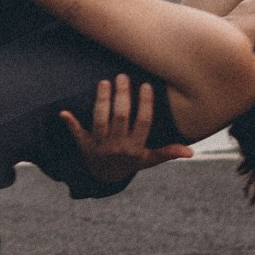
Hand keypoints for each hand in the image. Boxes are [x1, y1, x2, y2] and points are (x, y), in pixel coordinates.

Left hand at [59, 78, 191, 184]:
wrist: (104, 178)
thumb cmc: (130, 163)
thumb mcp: (149, 160)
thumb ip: (167, 153)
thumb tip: (191, 152)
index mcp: (135, 148)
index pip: (142, 122)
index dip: (145, 104)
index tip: (146, 86)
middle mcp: (117, 146)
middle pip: (120, 117)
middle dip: (122, 96)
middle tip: (123, 76)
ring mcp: (99, 146)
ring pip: (100, 120)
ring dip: (102, 101)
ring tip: (105, 82)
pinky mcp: (83, 145)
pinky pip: (76, 133)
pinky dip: (70, 123)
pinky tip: (64, 112)